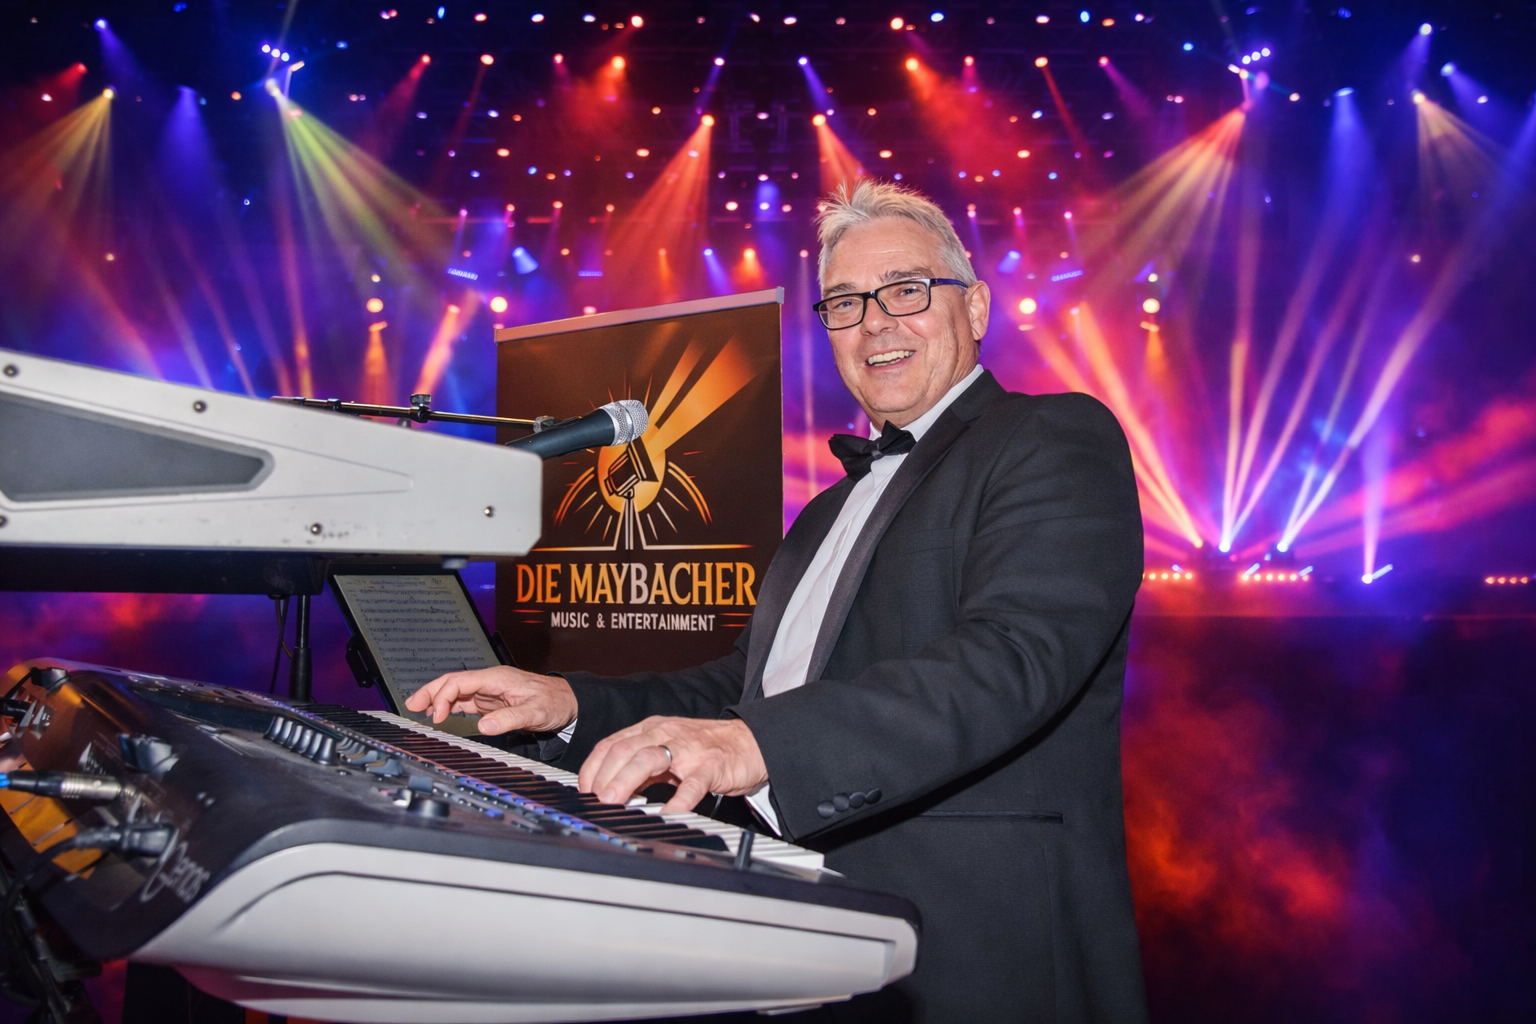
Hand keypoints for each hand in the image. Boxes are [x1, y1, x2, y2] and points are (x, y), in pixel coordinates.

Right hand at [404, 666, 576, 736]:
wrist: (569, 702)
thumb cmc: (555, 702)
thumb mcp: (535, 712)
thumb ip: (509, 719)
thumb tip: (483, 726)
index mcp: (497, 678)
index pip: (460, 682)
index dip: (442, 696)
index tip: (435, 716)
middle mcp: (490, 682)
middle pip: (453, 682)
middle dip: (430, 691)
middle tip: (411, 705)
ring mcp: (490, 691)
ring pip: (456, 691)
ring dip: (436, 698)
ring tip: (418, 710)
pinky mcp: (492, 701)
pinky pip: (465, 700)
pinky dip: (449, 706)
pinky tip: (440, 714)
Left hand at [579, 716, 767, 813]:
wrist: (752, 741)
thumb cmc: (707, 749)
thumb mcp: (668, 750)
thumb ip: (641, 766)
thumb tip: (609, 790)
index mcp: (652, 729)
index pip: (611, 744)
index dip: (592, 768)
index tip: (583, 791)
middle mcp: (667, 734)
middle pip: (624, 749)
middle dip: (604, 776)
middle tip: (595, 801)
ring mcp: (689, 750)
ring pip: (650, 758)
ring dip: (626, 781)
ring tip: (614, 802)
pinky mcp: (712, 766)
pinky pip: (692, 785)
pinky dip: (676, 801)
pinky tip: (666, 815)